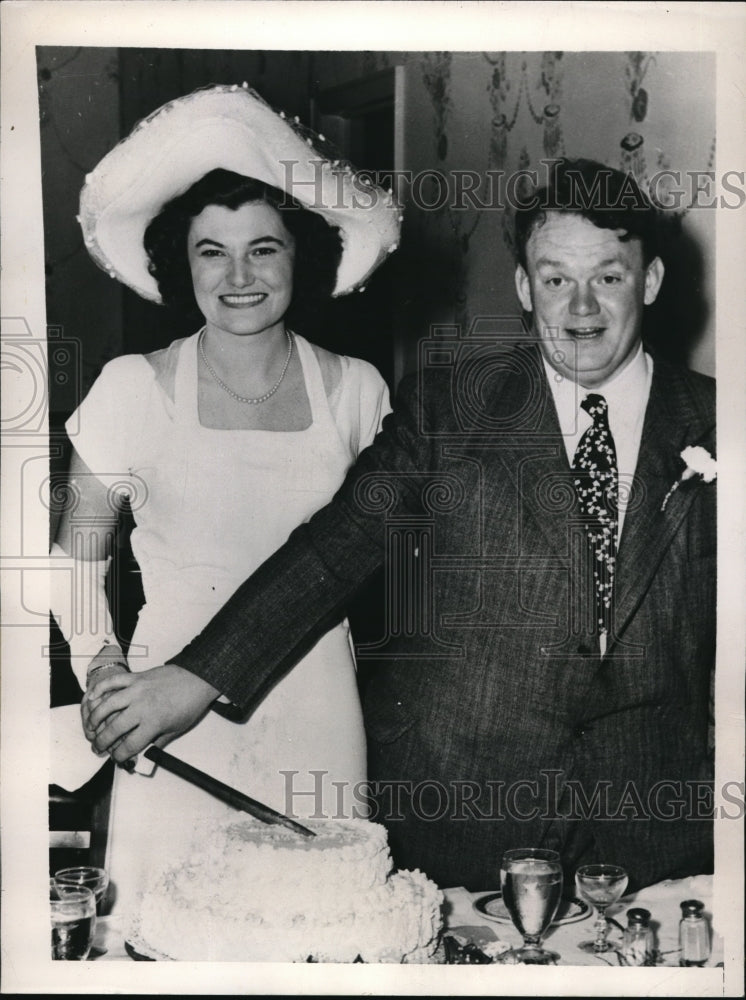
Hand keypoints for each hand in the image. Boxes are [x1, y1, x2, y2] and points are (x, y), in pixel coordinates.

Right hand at [82, 664, 219, 762]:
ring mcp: (137, 689)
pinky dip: (100, 688)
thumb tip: (142, 755)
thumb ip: (157, 743)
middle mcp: (142, 706)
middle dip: (102, 741)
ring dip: (95, 718)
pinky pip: (114, 681)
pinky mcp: (136, 677)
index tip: (116, 758)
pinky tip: (92, 698)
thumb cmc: (190, 704)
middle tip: (97, 747)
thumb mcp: (176, 729)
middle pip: (114, 728)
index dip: (119, 755)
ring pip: (108, 705)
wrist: (198, 678)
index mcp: (154, 722)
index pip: (129, 745)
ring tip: (90, 727)